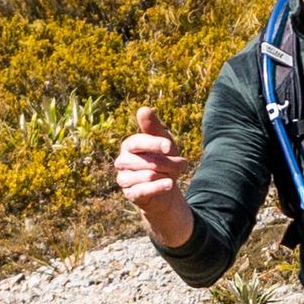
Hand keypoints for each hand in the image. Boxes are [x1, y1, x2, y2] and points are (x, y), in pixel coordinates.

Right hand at [114, 105, 194, 246]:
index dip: (154, 143)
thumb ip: (153, 127)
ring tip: (173, 176)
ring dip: (164, 175)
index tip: (169, 146)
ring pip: (145, 175)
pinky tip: (169, 184)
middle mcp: (122, 161)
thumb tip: (143, 109)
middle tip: (181, 164)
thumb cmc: (163, 161)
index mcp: (129, 145)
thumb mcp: (163, 142)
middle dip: (166, 162)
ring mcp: (124, 179)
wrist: (164, 189)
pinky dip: (158, 187)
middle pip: (144, 160)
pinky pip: (142, 190)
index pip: (138, 142)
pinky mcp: (130, 194)